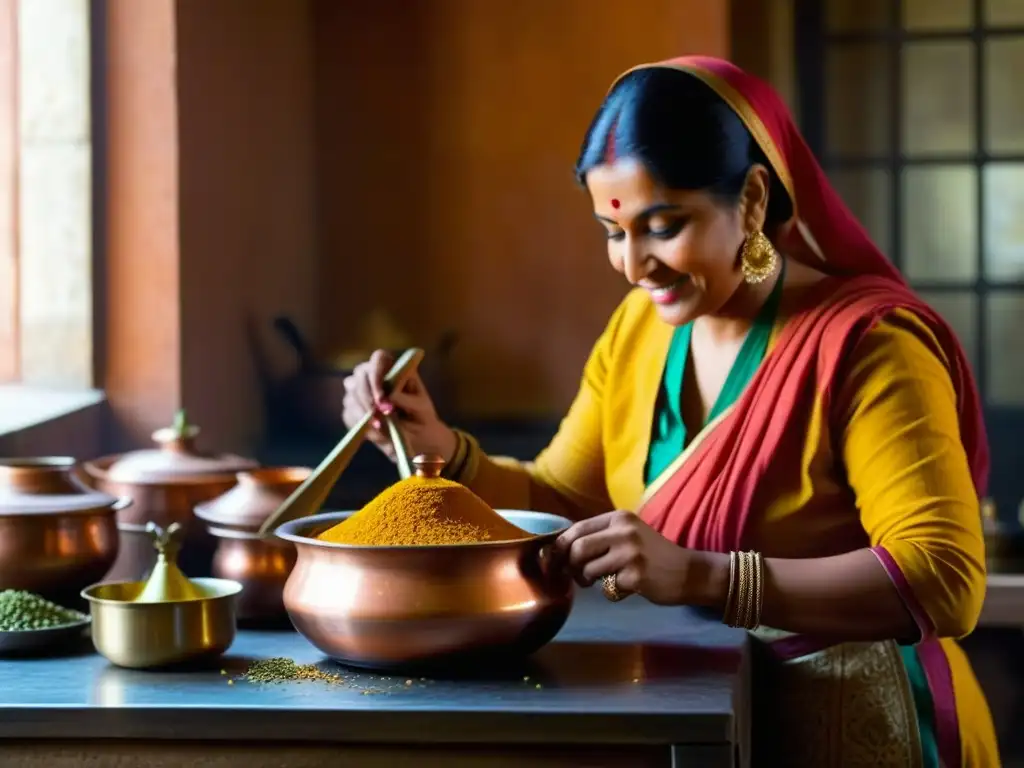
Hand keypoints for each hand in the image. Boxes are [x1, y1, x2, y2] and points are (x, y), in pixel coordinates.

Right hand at [341, 349, 457, 463]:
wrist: (415, 437)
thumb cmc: (421, 416)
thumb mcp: (421, 408)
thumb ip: (407, 400)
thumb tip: (391, 395)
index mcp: (392, 367)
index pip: (378, 358)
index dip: (376, 373)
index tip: (381, 397)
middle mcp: (373, 375)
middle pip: (359, 374)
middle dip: (366, 396)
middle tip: (377, 414)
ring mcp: (360, 391)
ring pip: (351, 395)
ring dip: (363, 412)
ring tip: (380, 427)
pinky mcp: (353, 410)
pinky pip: (348, 414)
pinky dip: (359, 424)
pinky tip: (374, 431)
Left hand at [553, 510, 712, 605]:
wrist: (689, 572)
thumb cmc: (653, 556)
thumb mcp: (627, 536)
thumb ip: (599, 538)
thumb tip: (559, 550)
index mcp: (619, 518)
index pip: (576, 529)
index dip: (560, 547)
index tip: (555, 561)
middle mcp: (624, 531)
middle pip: (577, 548)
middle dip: (571, 566)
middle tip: (578, 576)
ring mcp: (630, 553)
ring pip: (587, 570)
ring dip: (589, 581)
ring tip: (603, 582)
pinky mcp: (636, 576)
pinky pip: (607, 589)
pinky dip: (612, 593)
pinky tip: (627, 589)